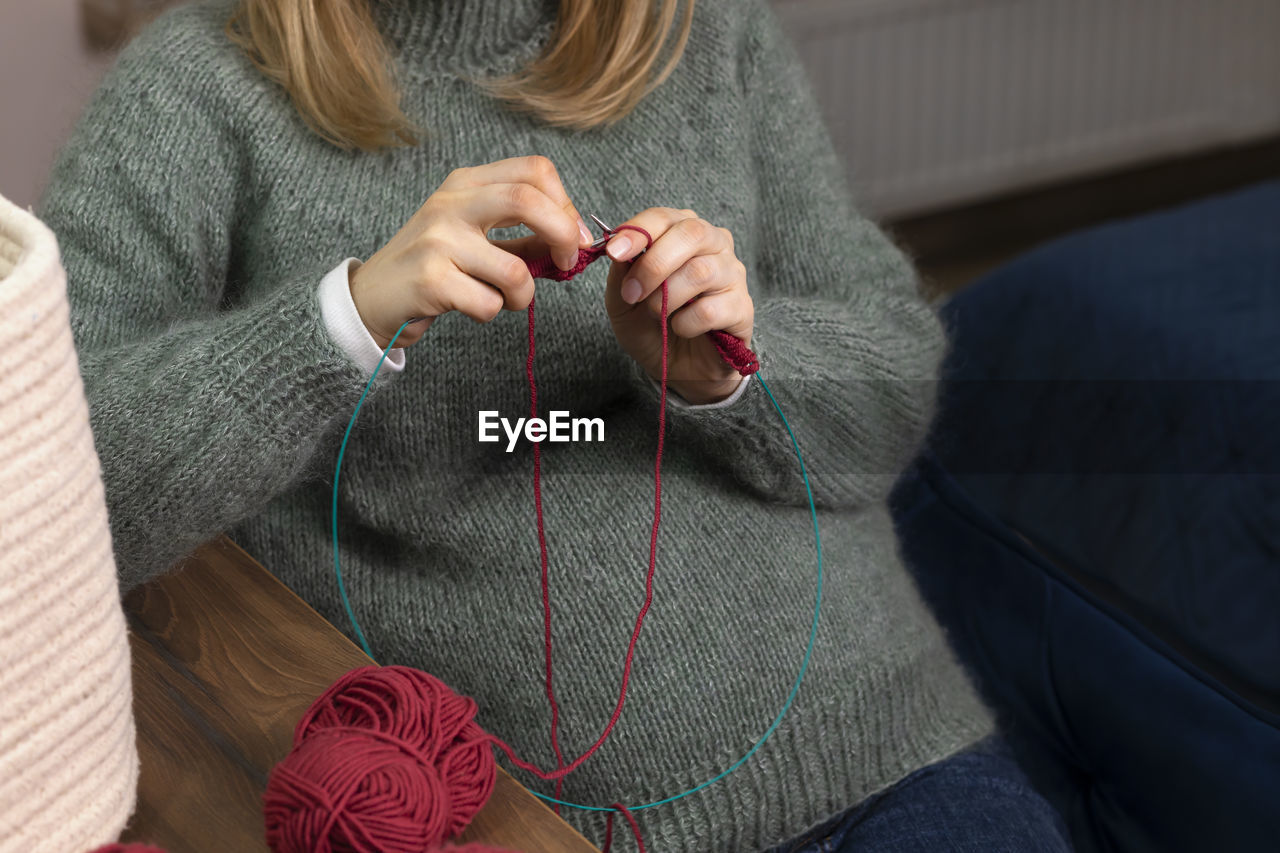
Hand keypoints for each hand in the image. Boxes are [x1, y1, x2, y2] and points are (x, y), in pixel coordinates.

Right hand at [349, 155, 592, 348]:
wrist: (369, 298)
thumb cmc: (431, 268)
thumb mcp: (474, 239)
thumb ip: (522, 240)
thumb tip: (574, 245)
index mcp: (466, 183)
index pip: (534, 170)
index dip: (566, 204)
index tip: (574, 237)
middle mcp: (451, 202)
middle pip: (529, 199)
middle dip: (563, 235)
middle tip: (566, 263)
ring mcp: (437, 239)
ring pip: (515, 270)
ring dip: (523, 295)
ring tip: (506, 298)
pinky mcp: (429, 279)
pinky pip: (489, 303)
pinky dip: (492, 312)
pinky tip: (472, 307)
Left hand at [603, 208, 753, 403]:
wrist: (677, 366)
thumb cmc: (652, 325)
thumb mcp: (622, 299)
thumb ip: (620, 272)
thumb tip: (621, 250)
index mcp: (684, 233)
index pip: (664, 217)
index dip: (637, 231)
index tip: (614, 252)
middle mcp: (714, 245)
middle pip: (691, 234)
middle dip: (654, 264)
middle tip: (631, 292)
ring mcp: (732, 274)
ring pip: (700, 271)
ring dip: (666, 298)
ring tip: (654, 314)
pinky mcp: (742, 307)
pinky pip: (710, 309)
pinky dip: (685, 323)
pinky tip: (681, 329)